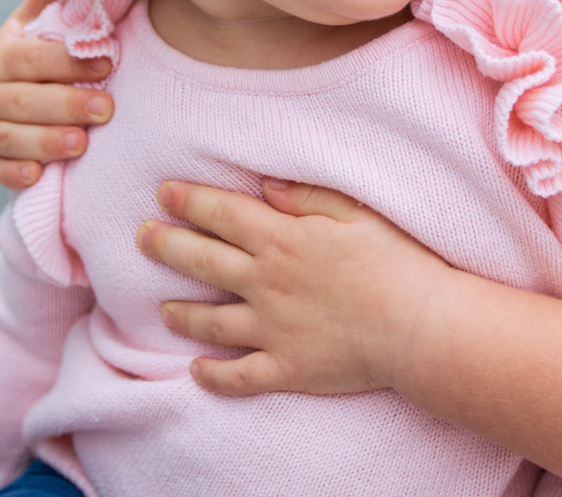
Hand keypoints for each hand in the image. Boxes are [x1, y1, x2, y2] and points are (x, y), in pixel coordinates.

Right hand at [0, 0, 114, 188]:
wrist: (22, 99)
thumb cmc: (49, 56)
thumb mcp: (48, 23)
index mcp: (7, 50)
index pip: (34, 56)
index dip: (68, 62)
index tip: (108, 65)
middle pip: (23, 99)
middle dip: (65, 104)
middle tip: (107, 108)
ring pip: (10, 136)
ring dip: (44, 140)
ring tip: (81, 144)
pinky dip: (14, 173)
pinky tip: (38, 175)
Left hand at [136, 178, 457, 397]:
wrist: (420, 326)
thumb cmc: (396, 262)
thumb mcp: (355, 212)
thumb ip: (306, 196)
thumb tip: (264, 185)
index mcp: (282, 238)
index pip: (221, 214)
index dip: (188, 202)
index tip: (163, 193)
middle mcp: (267, 281)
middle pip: (202, 261)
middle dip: (166, 246)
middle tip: (141, 237)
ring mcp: (271, 328)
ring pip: (209, 321)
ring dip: (180, 314)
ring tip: (163, 309)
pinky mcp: (285, 367)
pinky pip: (238, 376)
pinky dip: (213, 376)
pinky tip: (196, 372)